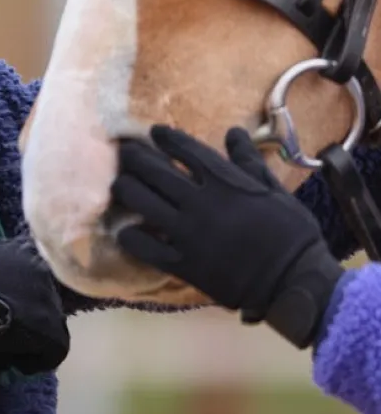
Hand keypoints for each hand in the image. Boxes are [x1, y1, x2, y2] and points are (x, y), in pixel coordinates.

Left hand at [112, 125, 343, 348]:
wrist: (293, 281)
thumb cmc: (291, 233)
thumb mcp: (274, 189)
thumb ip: (249, 160)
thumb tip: (233, 132)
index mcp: (225, 181)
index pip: (185, 149)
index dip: (166, 137)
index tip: (154, 132)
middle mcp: (200, 202)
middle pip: (154, 171)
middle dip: (134, 157)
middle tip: (124, 152)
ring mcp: (188, 234)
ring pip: (142, 203)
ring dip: (126, 189)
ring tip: (120, 183)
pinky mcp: (183, 264)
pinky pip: (145, 247)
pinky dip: (130, 237)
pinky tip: (125, 230)